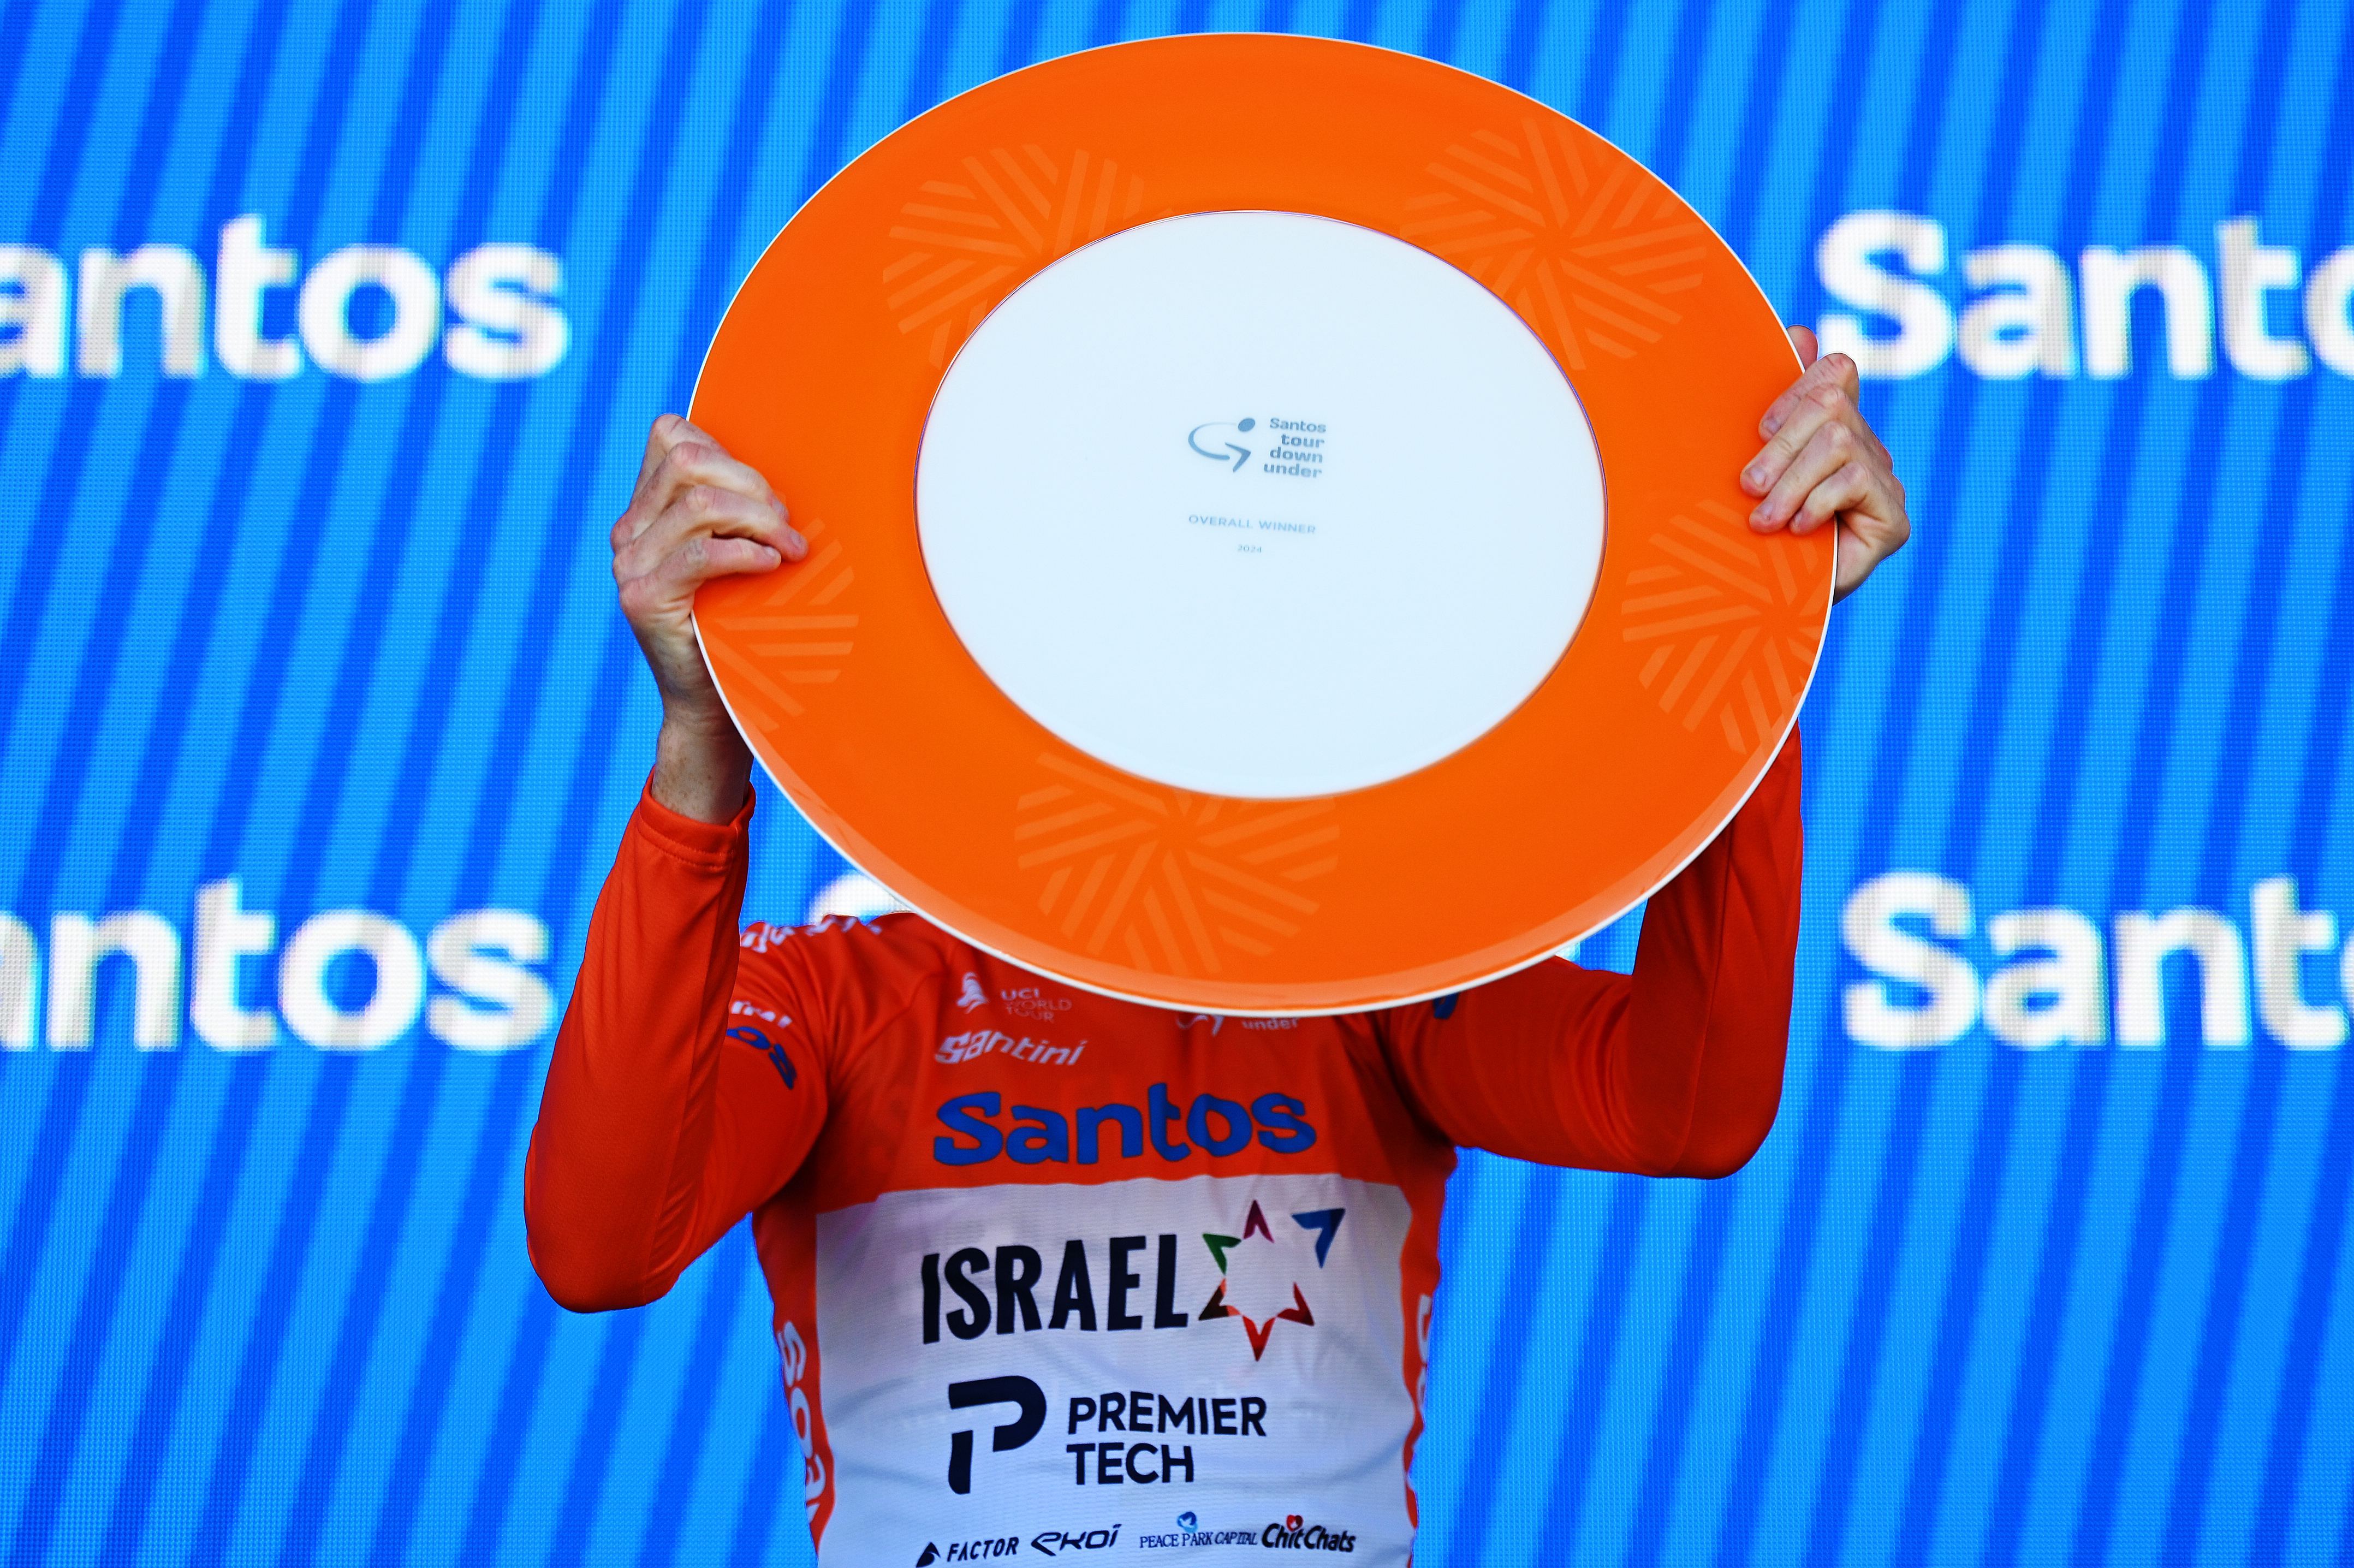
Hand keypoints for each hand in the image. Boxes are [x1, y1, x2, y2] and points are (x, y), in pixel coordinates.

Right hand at [612, 413, 805, 820]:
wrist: (716, 703)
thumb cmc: (741, 622)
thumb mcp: (738, 550)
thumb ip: (737, 506)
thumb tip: (778, 473)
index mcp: (646, 508)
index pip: (673, 436)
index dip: (729, 454)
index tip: (768, 498)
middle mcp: (628, 530)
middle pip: (689, 461)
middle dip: (751, 484)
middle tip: (786, 526)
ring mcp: (629, 564)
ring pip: (697, 502)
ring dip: (758, 519)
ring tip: (788, 549)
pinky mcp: (642, 599)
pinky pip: (699, 555)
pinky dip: (745, 553)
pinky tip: (771, 566)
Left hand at [1741, 326, 1908, 601]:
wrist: (1754, 604)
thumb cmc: (1741, 530)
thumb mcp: (1747, 462)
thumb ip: (1773, 403)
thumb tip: (1800, 332)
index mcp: (1832, 427)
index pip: (1835, 373)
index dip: (1795, 391)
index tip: (1758, 430)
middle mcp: (1864, 448)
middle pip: (1830, 406)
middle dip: (1780, 445)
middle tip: (1748, 488)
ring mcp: (1883, 482)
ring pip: (1837, 443)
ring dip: (1790, 483)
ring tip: (1764, 520)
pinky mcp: (1892, 519)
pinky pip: (1854, 481)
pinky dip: (1816, 503)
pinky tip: (1799, 531)